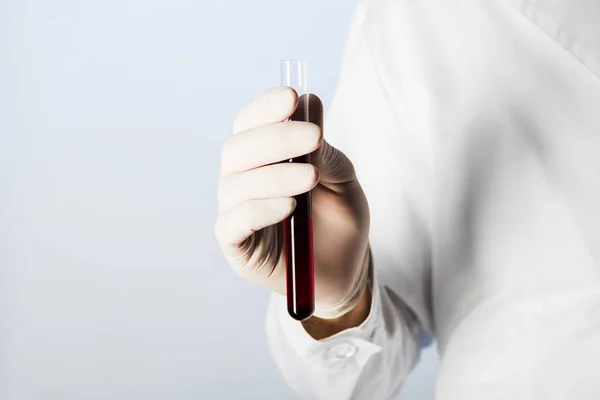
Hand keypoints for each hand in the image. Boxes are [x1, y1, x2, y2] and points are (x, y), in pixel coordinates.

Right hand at [215, 86, 369, 317]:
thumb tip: (310, 103)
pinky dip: (258, 209)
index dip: (266, 108)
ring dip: (274, 174)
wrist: (347, 272)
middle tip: (314, 136)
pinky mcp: (237, 247)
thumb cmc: (341, 222)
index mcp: (262, 160)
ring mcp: (236, 214)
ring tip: (311, 178)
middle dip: (275, 138)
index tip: (293, 97)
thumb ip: (325, 150)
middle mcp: (242, 182)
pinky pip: (233, 223)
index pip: (250, 124)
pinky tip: (289, 207)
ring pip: (235, 184)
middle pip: (237, 149)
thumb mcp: (343, 181)